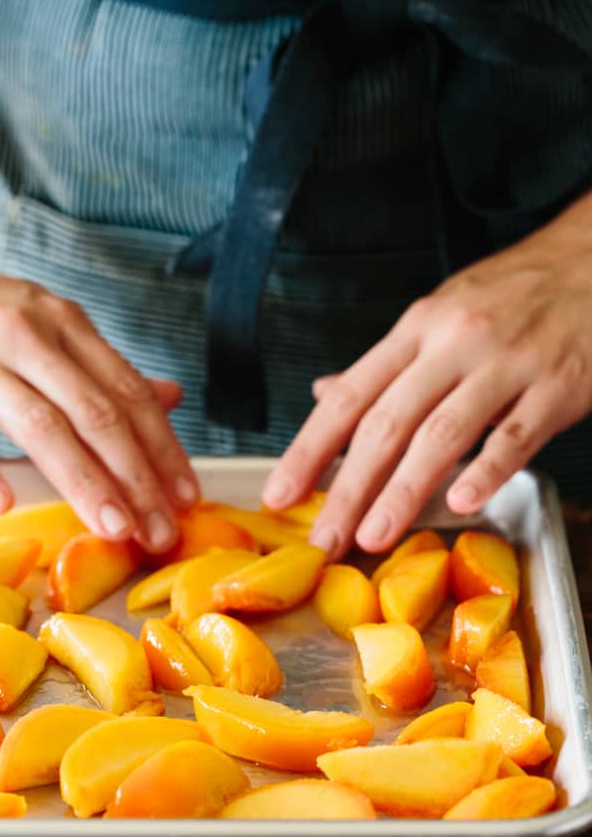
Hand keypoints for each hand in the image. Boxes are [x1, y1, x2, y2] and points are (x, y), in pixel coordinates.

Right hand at [0, 245, 199, 552]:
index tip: (185, 495)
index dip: (163, 449)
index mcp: (62, 324)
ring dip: (84, 481)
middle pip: (94, 414)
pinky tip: (5, 504)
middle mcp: (24, 338)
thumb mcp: (48, 325)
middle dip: (136, 477)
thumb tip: (170, 398)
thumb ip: (105, 368)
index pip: (127, 393)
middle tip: (159, 529)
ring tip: (114, 526)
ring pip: (39, 425)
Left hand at [262, 194, 591, 558]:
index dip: (309, 450)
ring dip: (403, 491)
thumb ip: (385, 365)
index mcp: (416, 329)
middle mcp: (452, 343)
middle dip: (347, 488)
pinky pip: (516, 434)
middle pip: (386, 424)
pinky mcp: (557, 384)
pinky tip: (463, 504)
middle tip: (324, 538)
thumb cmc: (511, 297)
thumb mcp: (438, 316)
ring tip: (374, 536)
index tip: (280, 494)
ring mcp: (506, 363)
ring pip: (443, 434)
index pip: (349, 397)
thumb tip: (324, 394)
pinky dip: (488, 469)